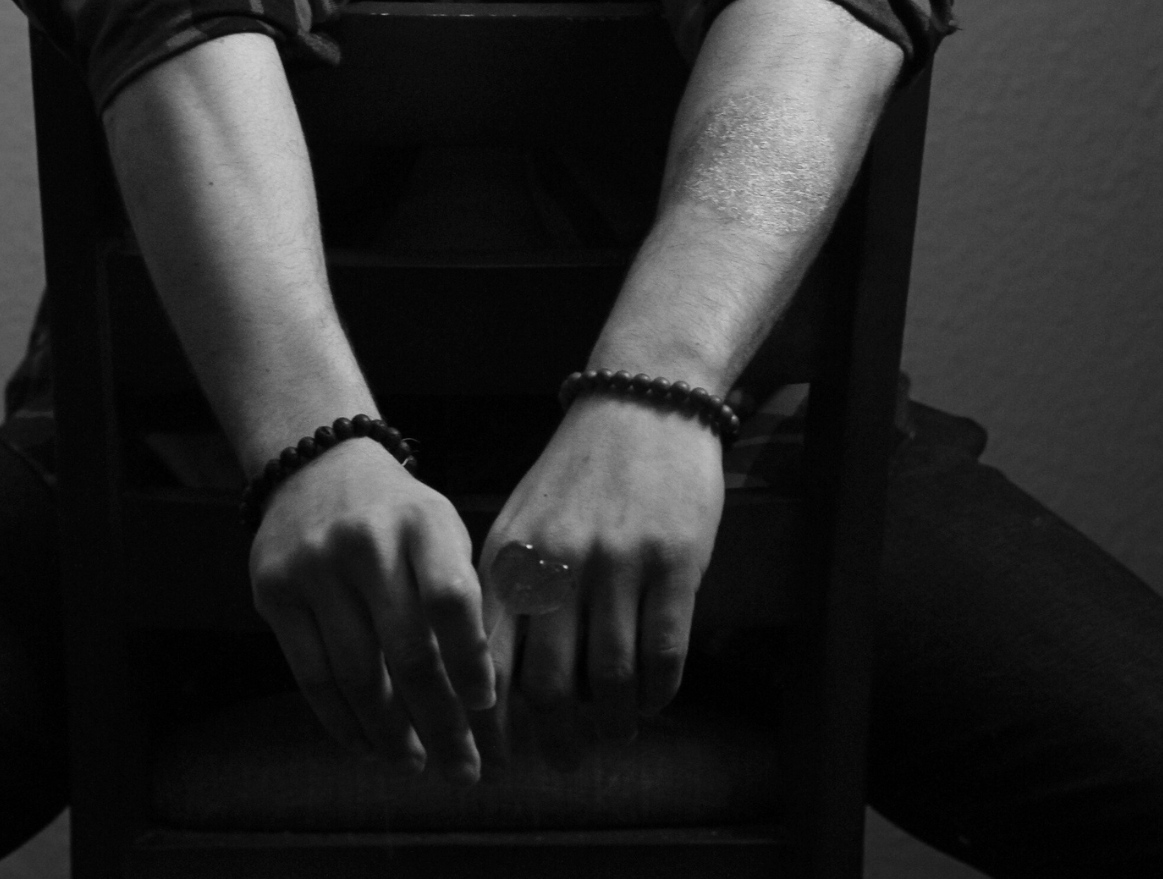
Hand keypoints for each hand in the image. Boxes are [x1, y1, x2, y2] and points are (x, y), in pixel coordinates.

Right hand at [250, 438, 496, 781]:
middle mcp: (367, 540)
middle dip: (440, 722)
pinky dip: (342, 723)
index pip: (452, 600)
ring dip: (391, 734)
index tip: (485, 708)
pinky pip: (311, 676)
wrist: (316, 466)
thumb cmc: (398, 517)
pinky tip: (369, 746)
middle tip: (463, 770)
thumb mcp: (440, 531)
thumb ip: (461, 599)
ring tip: (416, 763)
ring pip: (357, 675)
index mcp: (422, 522)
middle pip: (408, 651)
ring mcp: (315, 565)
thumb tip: (481, 701)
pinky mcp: (274, 591)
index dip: (471, 661)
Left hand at [479, 398, 724, 766]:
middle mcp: (557, 562)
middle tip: (564, 762)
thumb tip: (495, 686)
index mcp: (511, 555)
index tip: (496, 762)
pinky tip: (653, 700)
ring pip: (611, 679)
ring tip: (614, 735)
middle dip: (554, 740)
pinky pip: (664, 653)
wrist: (641, 400)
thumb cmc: (577, 471)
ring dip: (612, 723)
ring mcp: (618, 561)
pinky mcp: (673, 560)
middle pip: (550, 686)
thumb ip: (507, 591)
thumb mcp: (523, 520)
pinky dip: (658, 694)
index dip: (491, 726)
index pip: (488, 661)